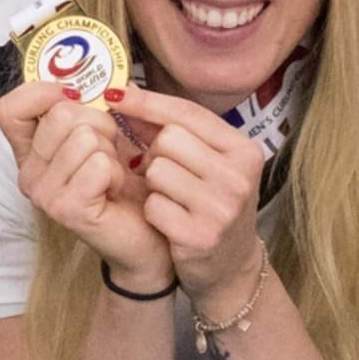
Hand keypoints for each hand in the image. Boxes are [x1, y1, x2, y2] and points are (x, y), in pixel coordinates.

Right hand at [0, 79, 168, 286]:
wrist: (147, 235)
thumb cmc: (125, 183)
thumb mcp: (101, 136)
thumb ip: (87, 107)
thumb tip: (95, 83)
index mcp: (30, 153)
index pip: (9, 108)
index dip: (42, 93)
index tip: (75, 98)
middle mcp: (29, 175)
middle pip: (61, 115)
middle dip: (100, 125)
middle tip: (108, 153)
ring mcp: (44, 194)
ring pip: (84, 137)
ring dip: (111, 152)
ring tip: (112, 175)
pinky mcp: (67, 209)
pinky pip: (98, 164)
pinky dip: (117, 172)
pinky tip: (115, 191)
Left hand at [114, 87, 271, 308]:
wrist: (231, 266)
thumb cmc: (212, 204)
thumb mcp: (207, 163)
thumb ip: (174, 130)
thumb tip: (125, 95)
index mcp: (243, 149)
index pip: (188, 112)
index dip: (147, 102)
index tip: (115, 94)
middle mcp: (238, 176)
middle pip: (168, 139)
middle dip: (155, 154)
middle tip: (166, 175)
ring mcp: (222, 207)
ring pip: (157, 170)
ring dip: (154, 184)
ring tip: (171, 198)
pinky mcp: (201, 236)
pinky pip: (153, 205)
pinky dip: (154, 211)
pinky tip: (170, 221)